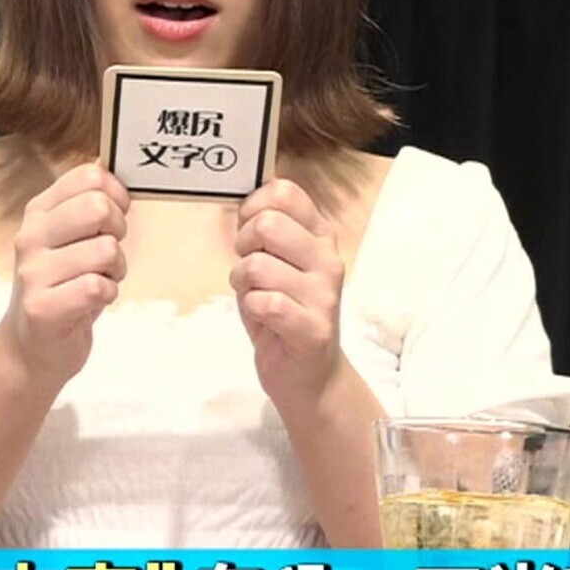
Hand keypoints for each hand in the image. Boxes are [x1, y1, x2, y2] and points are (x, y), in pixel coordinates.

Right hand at [0, 164, 129, 390]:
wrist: (29, 349)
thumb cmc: (60, 288)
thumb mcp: (68, 240)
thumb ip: (86, 205)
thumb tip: (108, 163)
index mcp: (38, 213)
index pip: (88, 177)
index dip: (116, 194)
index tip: (114, 217)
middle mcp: (31, 237)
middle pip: (97, 207)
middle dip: (118, 231)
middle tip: (107, 253)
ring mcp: (33, 273)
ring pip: (105, 250)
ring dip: (116, 270)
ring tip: (98, 281)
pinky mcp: (43, 308)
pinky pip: (98, 287)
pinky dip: (108, 295)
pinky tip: (92, 301)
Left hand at [232, 178, 346, 409]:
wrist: (310, 375)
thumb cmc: (285, 313)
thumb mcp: (276, 264)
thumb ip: (264, 234)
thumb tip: (246, 202)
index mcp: (320, 237)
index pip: (285, 193)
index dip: (253, 206)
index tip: (248, 230)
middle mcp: (327, 260)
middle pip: (268, 224)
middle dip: (243, 245)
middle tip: (247, 268)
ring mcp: (323, 295)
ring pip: (258, 266)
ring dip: (242, 283)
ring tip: (255, 297)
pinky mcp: (313, 329)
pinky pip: (265, 303)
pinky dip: (251, 308)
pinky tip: (263, 318)